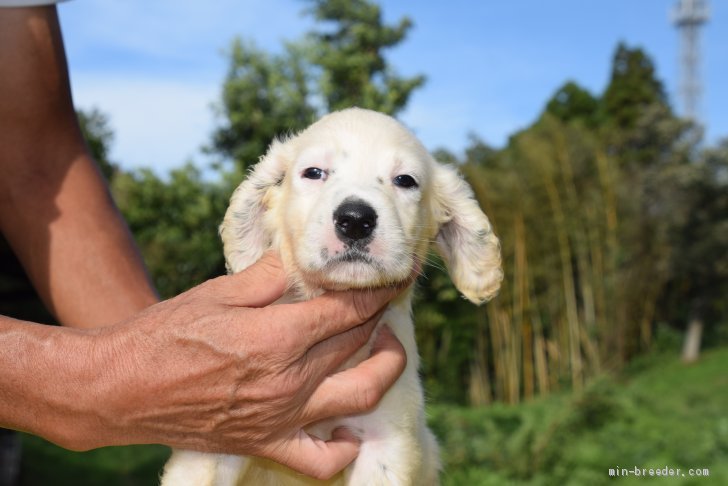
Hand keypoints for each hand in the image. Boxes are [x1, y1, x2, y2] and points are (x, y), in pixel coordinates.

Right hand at [55, 253, 407, 479]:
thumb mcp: (216, 292)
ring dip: (385, 368)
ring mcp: (282, 417)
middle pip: (358, 344)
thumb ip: (269, 276)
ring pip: (360, 396)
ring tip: (384, 345)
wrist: (120, 389)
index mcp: (276, 337)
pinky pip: (323, 459)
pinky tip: (350, 424)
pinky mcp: (267, 442)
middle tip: (383, 299)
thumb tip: (300, 259)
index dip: (374, 291)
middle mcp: (288, 380)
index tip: (391, 278)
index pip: (347, 311)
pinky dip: (346, 446)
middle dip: (380, 316)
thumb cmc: (163, 334)